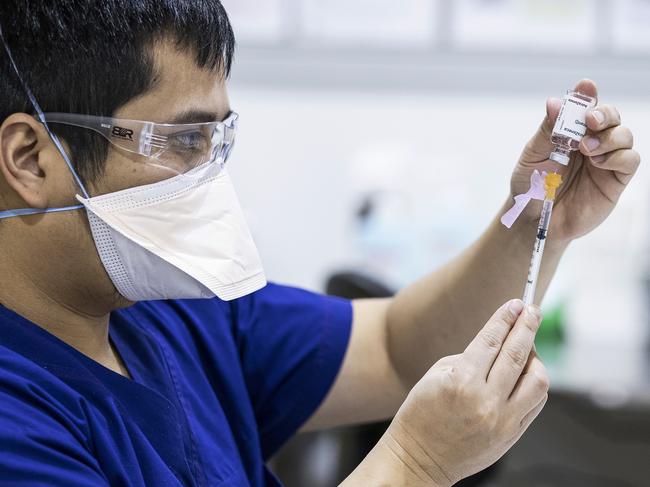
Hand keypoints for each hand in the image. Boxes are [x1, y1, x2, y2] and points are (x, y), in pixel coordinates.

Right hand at [382, 300, 547, 485]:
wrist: (419, 458)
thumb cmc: (421, 412)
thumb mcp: (436, 375)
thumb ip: (470, 357)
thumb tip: (501, 342)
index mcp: (461, 381)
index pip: (491, 339)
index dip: (505, 317)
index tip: (516, 303)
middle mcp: (485, 400)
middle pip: (518, 353)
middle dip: (528, 326)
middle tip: (533, 309)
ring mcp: (502, 419)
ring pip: (537, 379)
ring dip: (536, 357)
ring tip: (528, 347)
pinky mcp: (512, 434)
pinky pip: (536, 401)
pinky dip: (535, 382)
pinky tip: (527, 372)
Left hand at [511, 79, 639, 241]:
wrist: (534, 218)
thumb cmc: (531, 186)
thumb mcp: (533, 156)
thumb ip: (547, 130)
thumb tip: (554, 102)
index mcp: (570, 132)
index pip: (585, 106)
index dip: (588, 94)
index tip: (586, 86)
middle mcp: (592, 141)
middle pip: (611, 116)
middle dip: (604, 113)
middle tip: (590, 121)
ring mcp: (605, 160)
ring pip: (625, 135)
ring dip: (609, 137)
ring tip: (587, 149)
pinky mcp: (615, 180)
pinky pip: (630, 160)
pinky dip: (619, 156)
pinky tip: (599, 162)